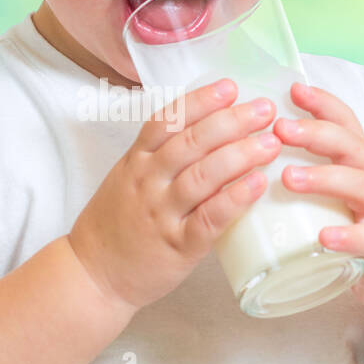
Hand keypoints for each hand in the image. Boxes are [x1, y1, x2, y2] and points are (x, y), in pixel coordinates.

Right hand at [68, 79, 281, 312]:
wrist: (92, 276)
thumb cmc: (115, 226)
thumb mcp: (127, 179)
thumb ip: (160, 157)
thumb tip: (208, 130)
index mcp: (136, 161)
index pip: (168, 121)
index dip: (201, 101)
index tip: (230, 87)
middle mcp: (148, 182)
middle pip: (192, 143)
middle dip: (231, 122)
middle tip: (264, 110)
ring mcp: (162, 214)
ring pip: (204, 176)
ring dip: (240, 155)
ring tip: (271, 143)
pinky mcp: (178, 246)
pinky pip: (210, 218)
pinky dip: (235, 198)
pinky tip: (258, 184)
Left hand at [272, 82, 363, 314]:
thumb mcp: (343, 193)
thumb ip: (313, 172)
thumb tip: (257, 154)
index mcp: (360, 163)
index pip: (345, 123)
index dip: (322, 103)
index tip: (293, 88)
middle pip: (350, 145)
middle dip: (315, 133)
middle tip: (279, 128)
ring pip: (359, 184)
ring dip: (324, 177)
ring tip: (288, 177)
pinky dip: (347, 237)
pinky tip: (324, 238)